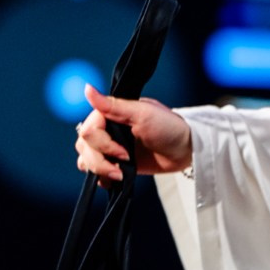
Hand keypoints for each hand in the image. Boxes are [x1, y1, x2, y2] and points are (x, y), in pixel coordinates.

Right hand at [74, 87, 192, 182]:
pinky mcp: (116, 163)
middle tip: (125, 162)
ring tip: (120, 174)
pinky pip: (95, 172)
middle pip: (84, 147)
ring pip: (86, 159)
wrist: (185, 150)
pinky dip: (101, 177)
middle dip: (100, 160)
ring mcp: (111, 147)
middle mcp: (107, 129)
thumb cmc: (169, 127)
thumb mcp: (142, 114)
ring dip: (99, 169)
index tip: (124, 152)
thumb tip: (87, 89)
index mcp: (110, 114)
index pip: (88, 131)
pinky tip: (114, 180)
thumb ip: (113, 106)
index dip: (102, 145)